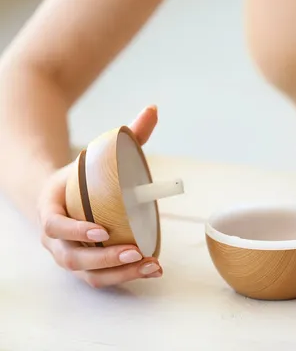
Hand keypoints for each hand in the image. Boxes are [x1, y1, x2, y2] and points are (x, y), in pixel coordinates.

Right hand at [37, 105, 162, 286]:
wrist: (62, 196)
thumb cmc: (82, 175)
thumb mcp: (97, 154)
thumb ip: (127, 135)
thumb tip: (154, 108)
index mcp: (50, 209)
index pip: (55, 225)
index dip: (75, 230)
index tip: (102, 230)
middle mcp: (54, 239)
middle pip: (72, 258)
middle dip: (104, 259)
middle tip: (136, 251)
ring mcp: (68, 255)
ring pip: (88, 274)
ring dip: (119, 273)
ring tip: (150, 264)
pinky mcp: (85, 266)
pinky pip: (100, 278)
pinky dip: (125, 277)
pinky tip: (152, 269)